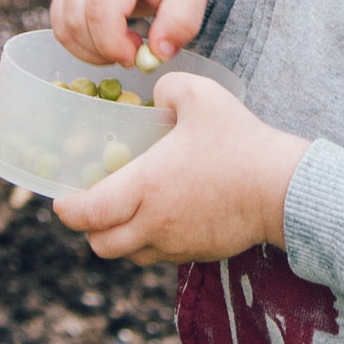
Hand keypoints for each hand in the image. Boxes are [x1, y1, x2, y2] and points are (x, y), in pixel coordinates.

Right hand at [49, 0, 229, 68]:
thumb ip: (182, 21)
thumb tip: (158, 53)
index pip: (101, 12)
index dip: (114, 46)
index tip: (137, 58)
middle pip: (76, 21)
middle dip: (102, 51)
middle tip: (134, 53)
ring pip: (62, 25)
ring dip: (89, 50)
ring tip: (122, 45)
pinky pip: (60, 21)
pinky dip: (80, 40)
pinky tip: (108, 37)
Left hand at [51, 74, 306, 264]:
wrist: (282, 188)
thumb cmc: (239, 142)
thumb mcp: (200, 96)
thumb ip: (168, 87)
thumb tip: (154, 95)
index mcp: (144, 187)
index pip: (88, 213)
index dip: (67, 209)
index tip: (61, 198)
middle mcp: (153, 223)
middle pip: (100, 244)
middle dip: (89, 228)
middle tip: (92, 203)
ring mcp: (175, 243)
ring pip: (128, 254)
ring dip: (118, 237)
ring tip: (125, 211)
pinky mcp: (196, 253)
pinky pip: (158, 256)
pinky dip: (148, 242)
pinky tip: (161, 216)